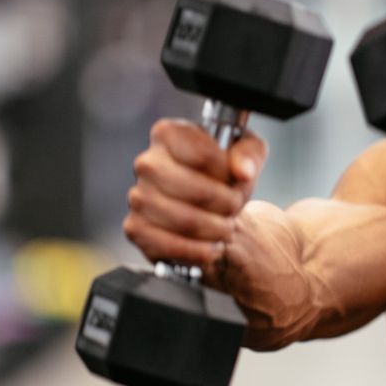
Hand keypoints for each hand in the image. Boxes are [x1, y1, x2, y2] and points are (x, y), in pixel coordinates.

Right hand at [123, 118, 267, 269]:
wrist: (208, 210)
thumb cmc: (224, 177)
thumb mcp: (247, 154)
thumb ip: (250, 154)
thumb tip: (242, 171)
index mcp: (168, 134)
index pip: (204, 155)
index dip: (228, 173)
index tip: (237, 180)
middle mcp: (146, 163)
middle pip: (197, 190)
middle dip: (226, 205)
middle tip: (235, 208)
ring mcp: (138, 197)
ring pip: (186, 221)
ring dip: (216, 230)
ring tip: (225, 228)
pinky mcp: (135, 228)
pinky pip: (171, 246)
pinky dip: (199, 251)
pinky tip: (210, 247)